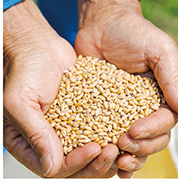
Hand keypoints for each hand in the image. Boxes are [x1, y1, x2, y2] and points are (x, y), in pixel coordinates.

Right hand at [3, 0, 119, 177]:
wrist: (37, 44)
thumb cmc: (23, 69)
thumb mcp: (20, 102)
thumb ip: (35, 134)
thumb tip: (51, 167)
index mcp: (26, 144)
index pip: (54, 167)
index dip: (76, 164)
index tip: (94, 149)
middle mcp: (46, 139)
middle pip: (75, 166)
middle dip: (96, 163)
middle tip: (114, 151)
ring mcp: (65, 128)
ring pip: (89, 151)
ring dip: (106, 151)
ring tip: (122, 142)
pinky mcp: (81, 113)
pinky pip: (96, 128)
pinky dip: (109, 132)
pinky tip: (123, 128)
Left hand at [75, 0, 177, 175]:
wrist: (101, 22)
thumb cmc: (133, 32)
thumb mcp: (159, 49)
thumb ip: (173, 78)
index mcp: (162, 94)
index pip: (164, 121)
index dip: (151, 131)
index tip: (133, 131)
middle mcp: (145, 106)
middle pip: (151, 139)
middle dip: (140, 147)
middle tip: (122, 144)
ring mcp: (122, 110)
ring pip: (132, 144)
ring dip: (127, 156)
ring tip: (115, 158)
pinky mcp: (101, 110)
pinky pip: (106, 134)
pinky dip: (107, 150)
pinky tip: (103, 160)